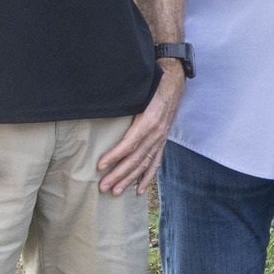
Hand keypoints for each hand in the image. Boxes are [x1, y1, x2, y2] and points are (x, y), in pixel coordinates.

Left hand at [97, 63, 186, 195]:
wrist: (172, 81)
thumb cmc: (152, 85)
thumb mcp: (138, 92)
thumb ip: (125, 104)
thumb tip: (102, 107)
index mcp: (149, 121)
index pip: (129, 144)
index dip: (115, 156)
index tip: (100, 165)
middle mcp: (156, 133)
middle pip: (135, 159)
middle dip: (119, 174)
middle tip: (103, 186)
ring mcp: (160, 139)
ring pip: (144, 164)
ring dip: (129, 179)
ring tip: (116, 191)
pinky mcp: (162, 141)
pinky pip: (155, 162)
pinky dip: (147, 176)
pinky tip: (138, 189)